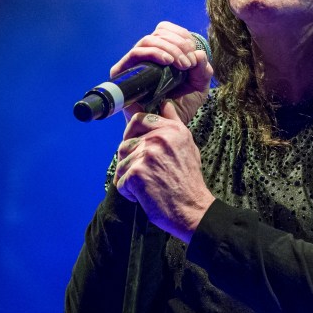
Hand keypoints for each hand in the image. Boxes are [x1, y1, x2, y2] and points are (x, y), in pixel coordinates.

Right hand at [110, 21, 212, 124]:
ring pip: (149, 40)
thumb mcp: (199, 85)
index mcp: (162, 52)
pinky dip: (154, 53)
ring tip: (182, 65)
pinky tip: (168, 62)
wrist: (166, 126)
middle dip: (179, 45)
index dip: (183, 38)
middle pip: (160, 32)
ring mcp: (134, 63)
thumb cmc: (181, 106)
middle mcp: (147, 55)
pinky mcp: (122, 72)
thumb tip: (198, 53)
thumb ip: (203, 68)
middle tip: (189, 64)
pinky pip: (136, 53)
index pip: (168, 30)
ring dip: (170, 48)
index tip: (195, 58)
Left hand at [114, 101, 214, 242]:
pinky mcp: (136, 174)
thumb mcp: (187, 145)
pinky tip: (144, 195)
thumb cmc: (189, 180)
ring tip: (147, 186)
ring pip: (121, 163)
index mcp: (172, 130)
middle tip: (143, 172)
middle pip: (125, 143)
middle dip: (129, 159)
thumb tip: (165, 104)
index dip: (131, 131)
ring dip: (129, 178)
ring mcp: (146, 155)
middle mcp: (159, 139)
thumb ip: (174, 123)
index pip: (139, 119)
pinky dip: (129, 192)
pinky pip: (120, 181)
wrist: (192, 209)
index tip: (134, 143)